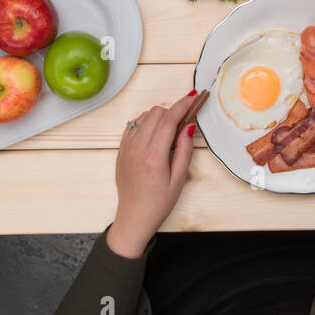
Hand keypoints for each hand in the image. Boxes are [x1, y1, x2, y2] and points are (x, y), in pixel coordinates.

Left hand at [106, 89, 198, 257]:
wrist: (134, 218)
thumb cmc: (158, 203)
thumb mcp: (179, 179)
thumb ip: (184, 150)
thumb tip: (188, 126)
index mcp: (153, 157)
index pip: (169, 120)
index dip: (183, 105)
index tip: (193, 97)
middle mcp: (137, 149)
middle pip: (156, 113)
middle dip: (172, 111)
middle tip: (184, 121)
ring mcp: (126, 149)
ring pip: (143, 116)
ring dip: (158, 117)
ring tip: (169, 131)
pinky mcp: (121, 151)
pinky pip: (133, 126)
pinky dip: (146, 124)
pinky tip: (154, 135)